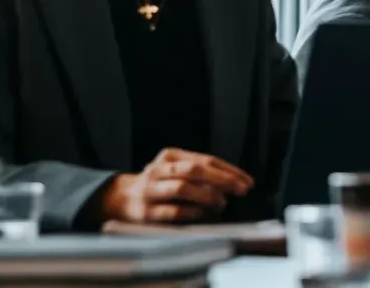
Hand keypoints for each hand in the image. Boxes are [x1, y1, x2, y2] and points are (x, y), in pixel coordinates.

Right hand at [100, 148, 253, 222]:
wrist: (121, 198)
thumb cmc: (160, 184)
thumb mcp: (177, 170)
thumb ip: (201, 173)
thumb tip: (235, 182)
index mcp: (170, 156)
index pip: (205, 160)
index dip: (229, 171)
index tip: (247, 182)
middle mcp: (158, 170)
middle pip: (194, 170)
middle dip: (222, 180)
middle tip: (241, 190)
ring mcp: (150, 190)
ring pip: (183, 188)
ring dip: (208, 197)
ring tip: (222, 204)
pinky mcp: (145, 212)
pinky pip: (174, 211)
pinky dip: (193, 213)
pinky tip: (204, 214)